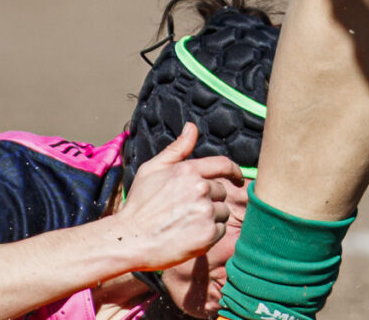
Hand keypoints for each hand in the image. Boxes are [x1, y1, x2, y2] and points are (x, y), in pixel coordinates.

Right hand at [117, 124, 242, 271]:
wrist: (130, 240)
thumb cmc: (138, 204)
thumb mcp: (152, 170)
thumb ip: (177, 149)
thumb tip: (192, 127)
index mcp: (189, 170)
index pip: (224, 164)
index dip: (234, 172)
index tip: (238, 179)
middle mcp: (201, 189)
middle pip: (222, 192)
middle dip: (210, 200)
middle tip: (186, 211)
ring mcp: (206, 212)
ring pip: (223, 212)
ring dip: (211, 218)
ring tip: (186, 224)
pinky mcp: (208, 235)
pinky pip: (220, 231)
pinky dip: (209, 235)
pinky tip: (189, 236)